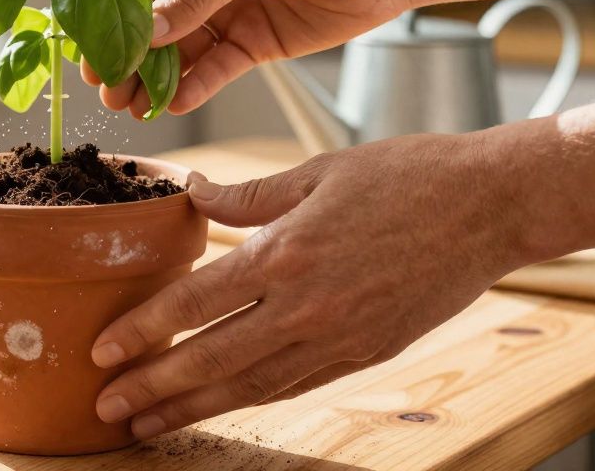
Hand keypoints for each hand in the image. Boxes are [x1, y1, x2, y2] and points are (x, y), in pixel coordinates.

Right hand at [82, 0, 417, 116]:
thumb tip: (148, 32)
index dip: (109, 9)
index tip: (89, 44)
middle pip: (152, 20)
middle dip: (128, 53)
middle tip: (106, 87)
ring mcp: (227, 11)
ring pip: (178, 51)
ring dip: (155, 78)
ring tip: (132, 105)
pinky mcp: (252, 44)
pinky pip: (215, 70)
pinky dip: (195, 87)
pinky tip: (176, 103)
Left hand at [89, 133, 533, 438]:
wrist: (491, 207)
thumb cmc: (405, 176)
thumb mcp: (317, 171)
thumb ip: (248, 195)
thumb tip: (194, 192)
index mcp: (287, 252)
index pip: (196, 303)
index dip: (145, 331)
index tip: (102, 351)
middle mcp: (307, 306)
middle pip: (212, 359)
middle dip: (153, 388)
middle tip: (104, 407)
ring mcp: (339, 337)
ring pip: (250, 385)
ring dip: (192, 408)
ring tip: (147, 424)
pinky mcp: (367, 352)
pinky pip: (294, 384)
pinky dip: (249, 400)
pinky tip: (218, 406)